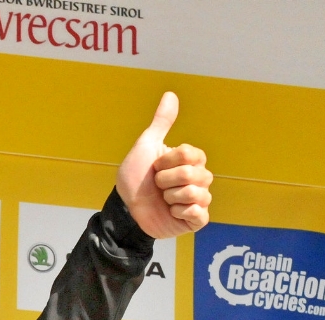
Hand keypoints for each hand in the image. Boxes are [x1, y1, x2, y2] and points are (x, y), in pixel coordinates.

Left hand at [116, 92, 212, 238]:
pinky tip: (172, 213)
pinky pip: (199, 214)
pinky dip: (181, 213)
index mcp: (192, 160)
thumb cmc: (135, 177)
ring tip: (163, 200)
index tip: (155, 167)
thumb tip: (170, 94)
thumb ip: (161, 122)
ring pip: (196, 194)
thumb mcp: (146, 146)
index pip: (189, 155)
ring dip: (171, 198)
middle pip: (192, 174)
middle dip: (166, 181)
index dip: (167, 162)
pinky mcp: (195, 220)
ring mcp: (199, 199)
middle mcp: (200, 178)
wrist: (124, 208)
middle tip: (157, 186)